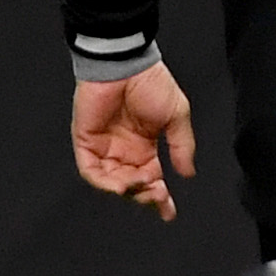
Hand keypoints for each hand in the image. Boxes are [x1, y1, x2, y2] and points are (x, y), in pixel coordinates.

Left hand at [72, 64, 197, 221]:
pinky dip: (104, 182)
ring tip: (140, 188)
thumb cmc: (151, 81)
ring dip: (127, 191)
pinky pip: (91, 171)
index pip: (152, 180)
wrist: (126, 63)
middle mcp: (124, 150)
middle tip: (158, 196)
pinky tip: (120, 184)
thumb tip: (188, 173)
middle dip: (146, 196)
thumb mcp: (177, 116)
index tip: (169, 213)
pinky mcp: (86, 140)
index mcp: (145, 146)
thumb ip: (182, 146)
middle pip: (132, 186)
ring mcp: (105, 147)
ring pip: (112, 182)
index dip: (160, 199)